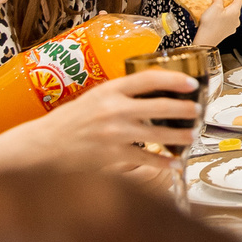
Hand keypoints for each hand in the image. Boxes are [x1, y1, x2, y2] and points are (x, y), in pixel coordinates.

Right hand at [28, 73, 198, 171]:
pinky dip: (163, 162)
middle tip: (197, 111)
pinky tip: (174, 163)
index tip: (192, 84)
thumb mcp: (94, 98)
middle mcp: (114, 109)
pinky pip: (146, 159)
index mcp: (110, 90)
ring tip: (191, 136)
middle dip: (184, 110)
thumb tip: (153, 93)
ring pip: (158, 134)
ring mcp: (115, 134)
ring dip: (179, 136)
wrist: (44, 146)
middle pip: (160, 106)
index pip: (149, 78)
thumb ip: (120, 95)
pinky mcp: (113, 156)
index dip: (174, 80)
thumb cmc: (70, 121)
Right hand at [193, 0, 241, 49]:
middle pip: (235, 7)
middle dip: (229, 2)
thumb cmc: (211, 23)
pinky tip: (215, 16)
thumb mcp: (214, 7)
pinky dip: (222, 17)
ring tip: (217, 6)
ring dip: (225, 10)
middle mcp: (236, 20)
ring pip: (230, 15)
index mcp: (235, 12)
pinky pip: (226, 22)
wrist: (206, 40)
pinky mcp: (226, 32)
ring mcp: (232, 27)